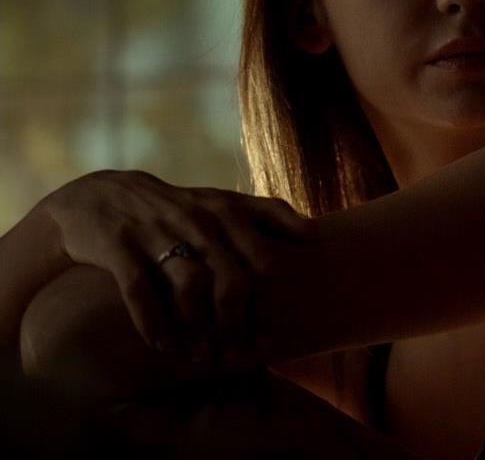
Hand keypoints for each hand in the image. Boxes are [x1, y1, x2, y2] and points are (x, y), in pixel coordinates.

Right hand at [32, 170, 316, 362]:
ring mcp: (158, 231)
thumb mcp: (221, 202)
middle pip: (233, 280)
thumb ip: (268, 214)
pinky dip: (153, 322)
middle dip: (237, 325)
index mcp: (226, 211)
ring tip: (200, 357)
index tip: (269, 337)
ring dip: (198, 329)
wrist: (101, 196)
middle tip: (234, 355)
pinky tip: (162, 345)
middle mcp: (197, 219)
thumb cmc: (176, 208)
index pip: (264, 262)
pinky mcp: (119, 244)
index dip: (270, 304)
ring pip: (191, 286)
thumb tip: (314, 234)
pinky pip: (141, 289)